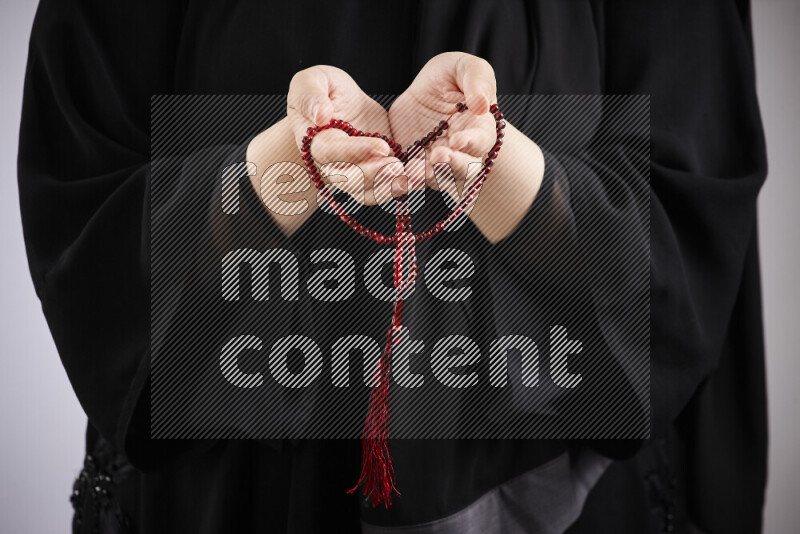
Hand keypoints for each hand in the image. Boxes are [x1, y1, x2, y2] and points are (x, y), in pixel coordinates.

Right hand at [287, 66, 402, 204]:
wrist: (335, 107)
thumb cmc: (320, 91)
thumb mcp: (310, 81)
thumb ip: (311, 94)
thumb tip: (320, 114)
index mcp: (315, 141)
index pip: (332, 152)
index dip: (355, 152)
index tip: (381, 147)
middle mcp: (332, 165)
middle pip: (350, 180)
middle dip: (375, 176)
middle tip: (398, 167)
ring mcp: (352, 174)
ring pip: (367, 191)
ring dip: (390, 188)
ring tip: (413, 178)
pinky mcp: (372, 174)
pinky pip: (382, 190)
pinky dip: (399, 188)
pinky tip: (418, 180)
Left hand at [388, 52, 497, 198]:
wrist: (425, 93)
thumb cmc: (453, 78)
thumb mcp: (465, 68)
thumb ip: (477, 80)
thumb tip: (481, 104)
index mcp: (479, 129)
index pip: (480, 141)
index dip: (471, 142)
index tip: (458, 139)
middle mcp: (462, 153)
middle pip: (462, 169)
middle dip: (450, 166)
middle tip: (437, 157)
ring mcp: (437, 162)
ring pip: (436, 178)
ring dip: (425, 177)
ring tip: (414, 172)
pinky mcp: (414, 164)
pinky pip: (410, 177)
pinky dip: (404, 179)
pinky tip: (395, 174)